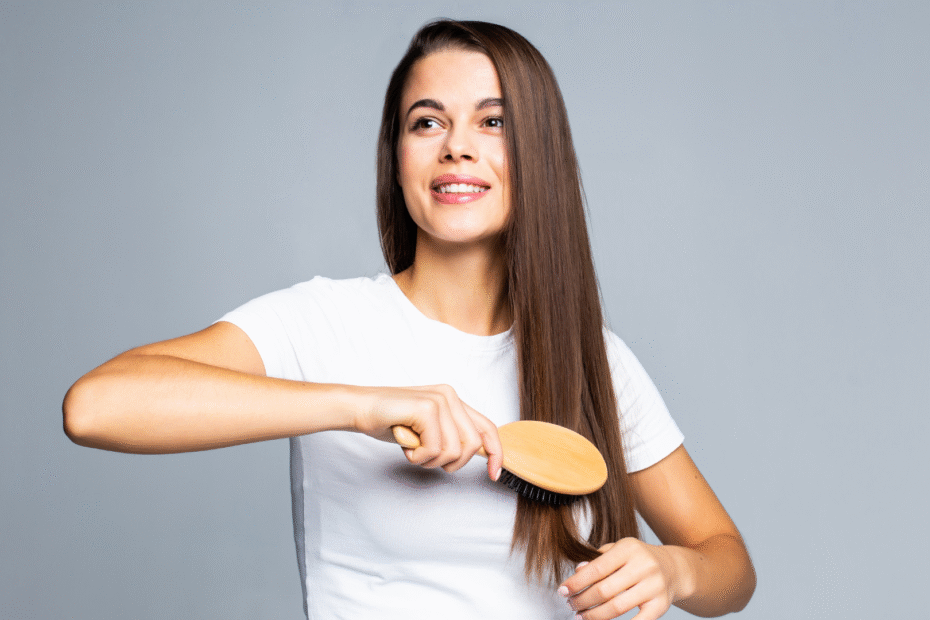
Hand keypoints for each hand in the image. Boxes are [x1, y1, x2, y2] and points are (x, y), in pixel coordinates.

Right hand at [352, 384, 503, 480]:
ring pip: (454, 450)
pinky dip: (417, 455)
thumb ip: (450, 436)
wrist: (359, 408)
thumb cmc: (390, 421)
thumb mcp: (427, 431)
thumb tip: (476, 454)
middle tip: (426, 458)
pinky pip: (434, 448)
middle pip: (473, 445)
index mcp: (454, 400)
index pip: (487, 428)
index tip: (494, 475)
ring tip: (412, 448)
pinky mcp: (427, 407)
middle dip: (451, 463)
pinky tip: (405, 444)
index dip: (495, 454)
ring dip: (429, 460)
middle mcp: (450, 396)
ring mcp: (440, 400)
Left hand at [559, 538, 687, 619]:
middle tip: (571, 605)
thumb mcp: (618, 550)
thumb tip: (577, 571)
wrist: (672, 568)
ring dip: (594, 615)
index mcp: (629, 548)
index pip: (596, 569)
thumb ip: (597, 559)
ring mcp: (654, 587)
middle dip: (582, 601)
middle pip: (604, 590)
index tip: (562, 591)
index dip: (576, 582)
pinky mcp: (660, 605)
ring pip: (617, 608)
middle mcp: (644, 566)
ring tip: (581, 616)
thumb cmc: (638, 559)